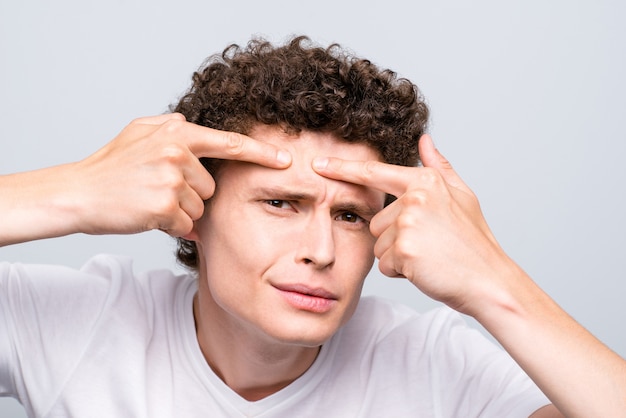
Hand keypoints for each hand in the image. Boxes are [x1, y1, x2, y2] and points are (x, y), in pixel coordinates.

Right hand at [73, 113, 291, 236]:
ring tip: (149, 200)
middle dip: (191, 193)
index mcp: (176, 133)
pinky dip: (171, 226)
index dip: (261, 152)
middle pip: (211, 186)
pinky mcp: (164, 207)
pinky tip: (147, 215)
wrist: (78, 193)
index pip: (229, 144)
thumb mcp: (137, 132)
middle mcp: (177, 153)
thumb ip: (169, 125)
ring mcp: (171, 180)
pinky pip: (185, 224)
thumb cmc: (109, 166)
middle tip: (157, 189)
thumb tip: (190, 124)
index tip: (286, 159)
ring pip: (199, 207)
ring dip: (180, 210)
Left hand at [313, 134, 510, 314]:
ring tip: (428, 257)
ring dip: (397, 256)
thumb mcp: (462, 197)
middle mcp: (414, 197)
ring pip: (378, 245)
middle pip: (377, 221)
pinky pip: (385, 264)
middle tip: (428, 246)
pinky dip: (401, 271)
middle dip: (395, 239)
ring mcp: (408, 222)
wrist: (489, 281)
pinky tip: (425, 269)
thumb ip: (439, 167)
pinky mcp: (404, 249)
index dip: (343, 168)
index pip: (375, 173)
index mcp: (425, 181)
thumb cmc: (474, 242)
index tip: (317, 163)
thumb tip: (424, 140)